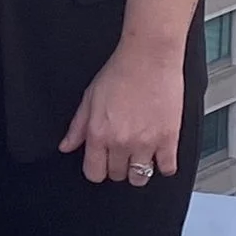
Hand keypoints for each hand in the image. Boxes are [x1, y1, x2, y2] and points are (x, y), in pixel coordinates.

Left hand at [59, 35, 186, 185]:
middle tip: (123, 151)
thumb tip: (66, 146)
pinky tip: (160, 154)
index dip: (98, 169)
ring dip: (139, 170)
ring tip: (141, 155)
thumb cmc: (120, 72)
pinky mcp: (169, 139)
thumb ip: (77, 127)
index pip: (94, 173)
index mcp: (99, 134)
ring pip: (140, 178)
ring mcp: (146, 142)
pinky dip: (164, 165)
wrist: (149, 57)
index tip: (103, 163)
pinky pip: (168, 169)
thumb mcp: (90, 98)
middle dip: (118, 166)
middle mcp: (121, 142)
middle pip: (118, 176)